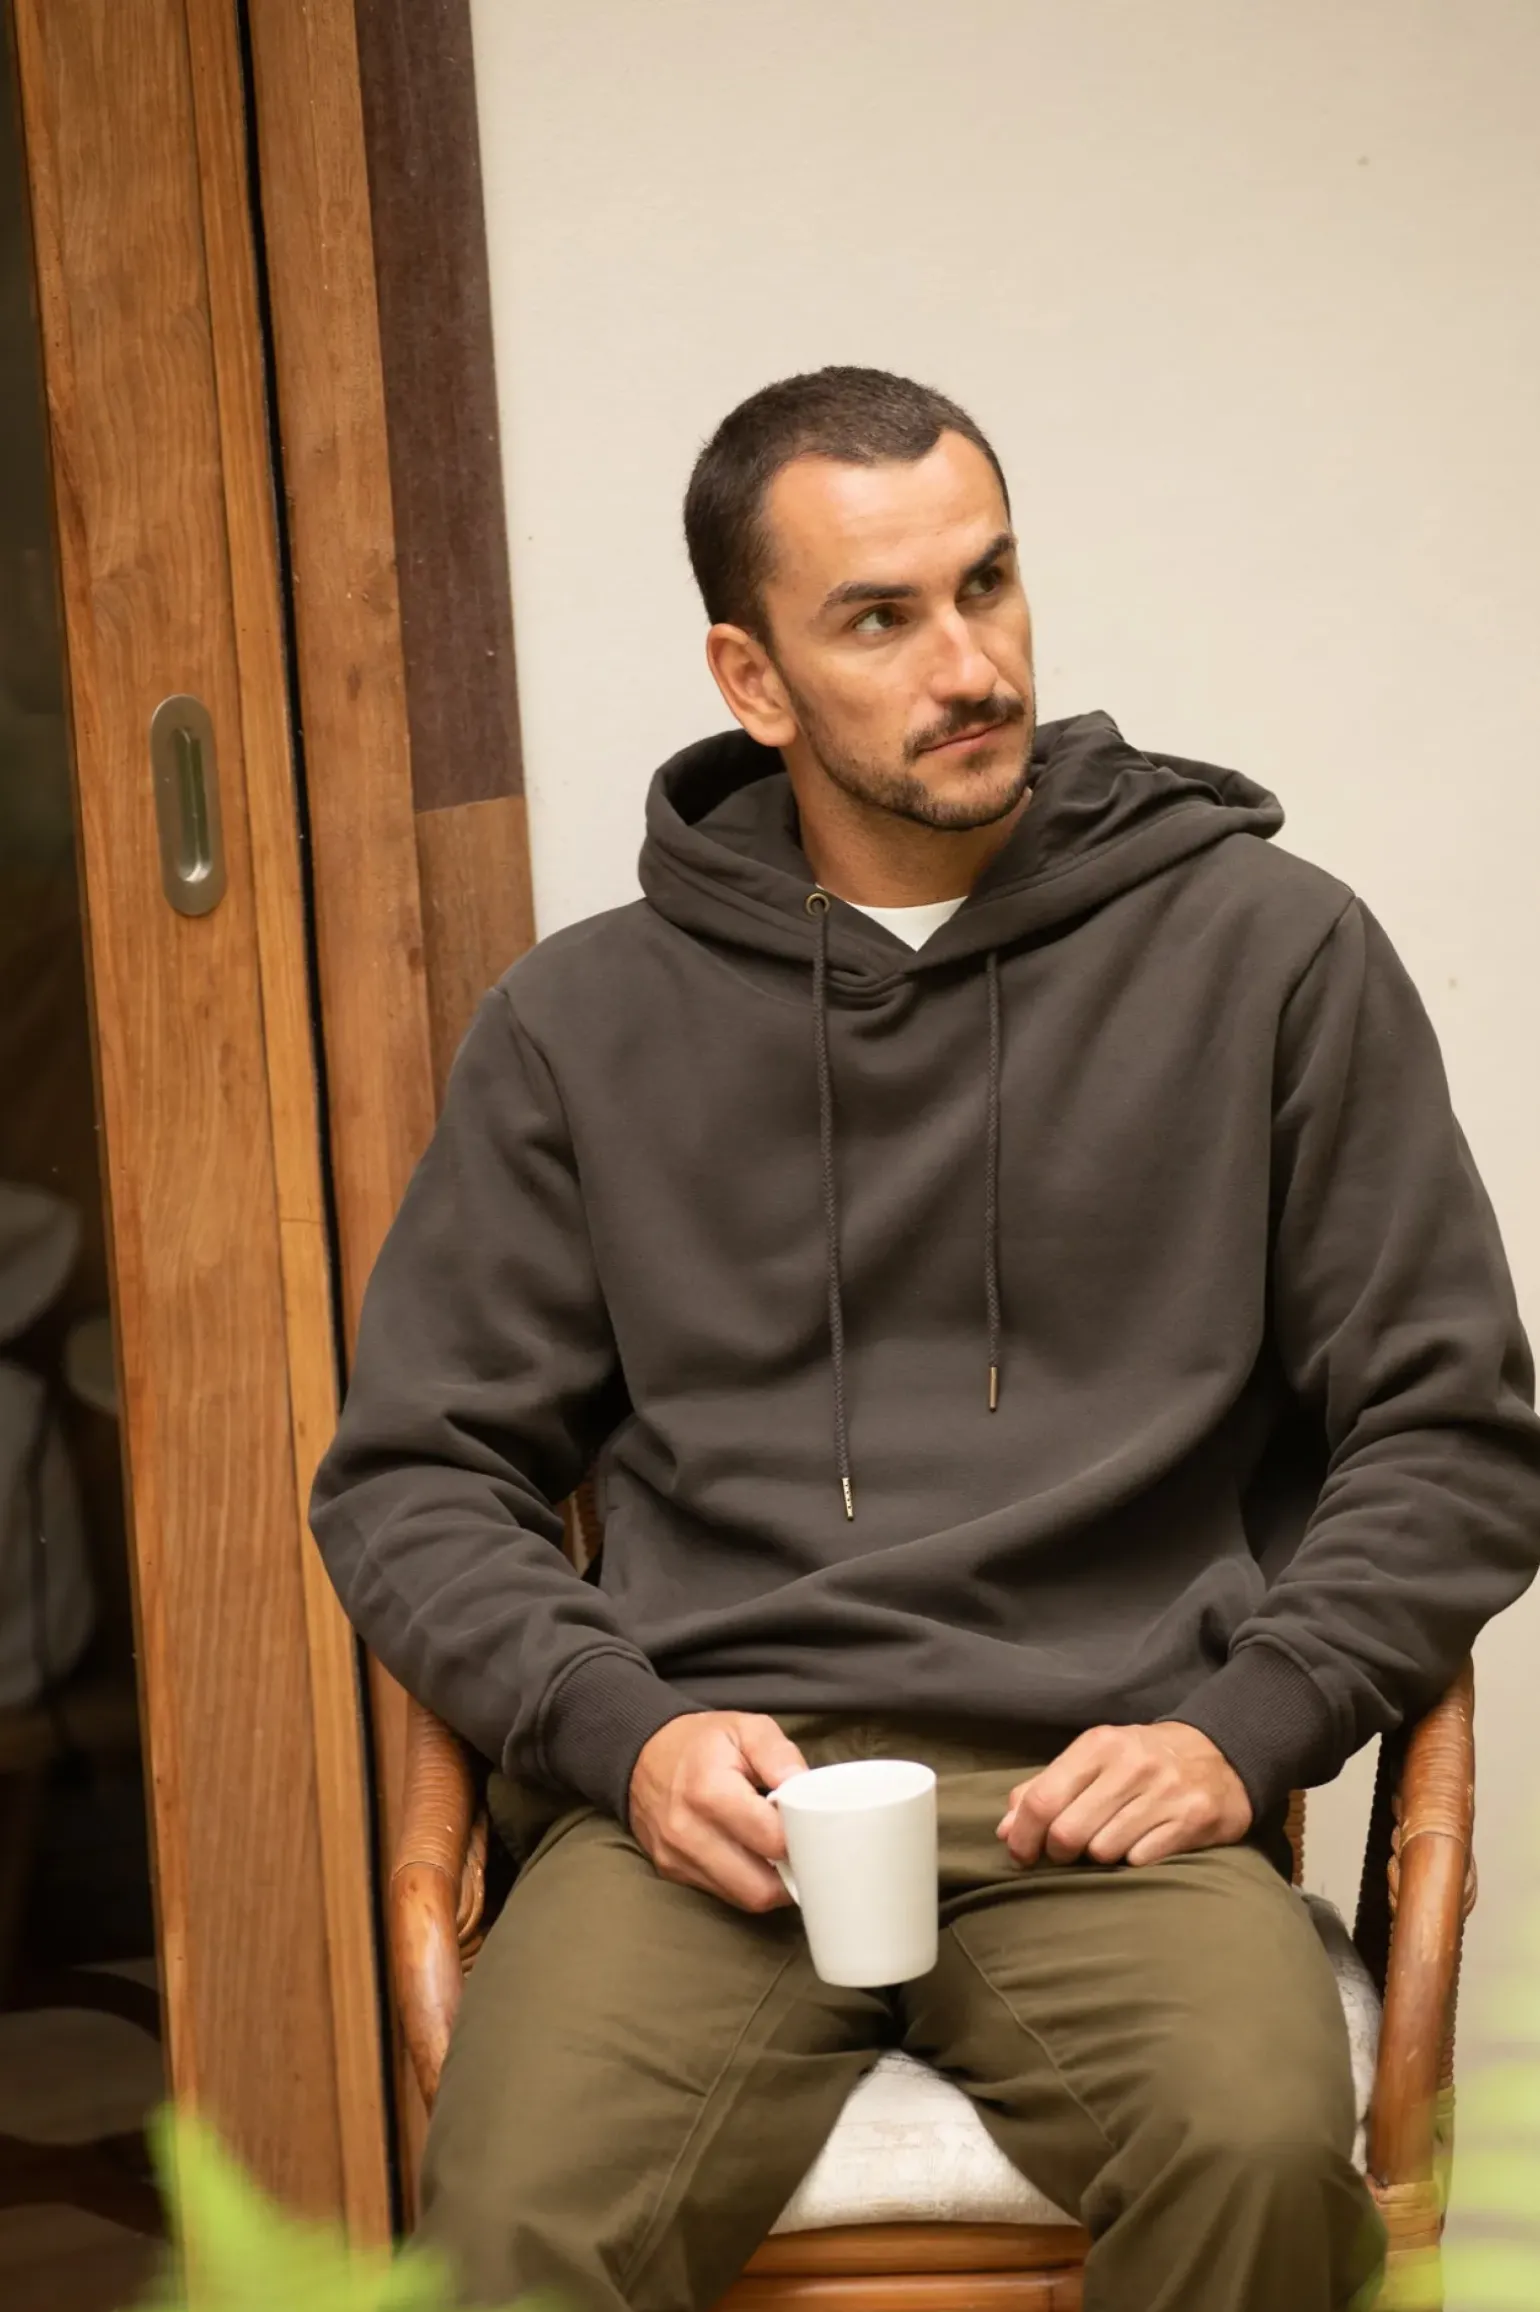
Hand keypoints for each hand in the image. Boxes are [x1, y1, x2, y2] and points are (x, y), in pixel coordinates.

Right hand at [629, 1712, 807, 1912]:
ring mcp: (677, 1858)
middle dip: (790, 1874)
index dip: (800, 1836)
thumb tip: (805, 1789)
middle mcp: (689, 1833)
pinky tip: (753, 1858)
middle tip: (802, 1849)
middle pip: (760, 1887)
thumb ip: (780, 1755)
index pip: (772, 1840)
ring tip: (779, 1854)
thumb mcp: (746, 1729)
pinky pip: (723, 1894)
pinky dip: (746, 1882)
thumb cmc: (702, 1742)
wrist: (643, 1755)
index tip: (809, 1825)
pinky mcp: (672, 1872)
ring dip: (770, 1883)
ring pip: (744, 1898)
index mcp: (711, 1792)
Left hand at [997, 1722, 1251, 1869]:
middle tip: (1067, 1852)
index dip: (1023, 1835)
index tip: (1020, 1854)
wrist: (1220, 1756)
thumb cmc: (1141, 1762)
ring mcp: (1163, 1793)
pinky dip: (1132, 1861)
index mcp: (1098, 1745)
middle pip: (1069, 1832)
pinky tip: (1140, 1845)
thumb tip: (1006, 1828)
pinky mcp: (1192, 1820)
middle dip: (1059, 1852)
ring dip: (1098, 1857)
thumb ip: (1045, 1788)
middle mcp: (1131, 1765)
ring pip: (1103, 1851)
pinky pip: (1140, 1861)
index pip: (1043, 1799)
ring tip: (1110, 1841)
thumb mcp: (1093, 1759)